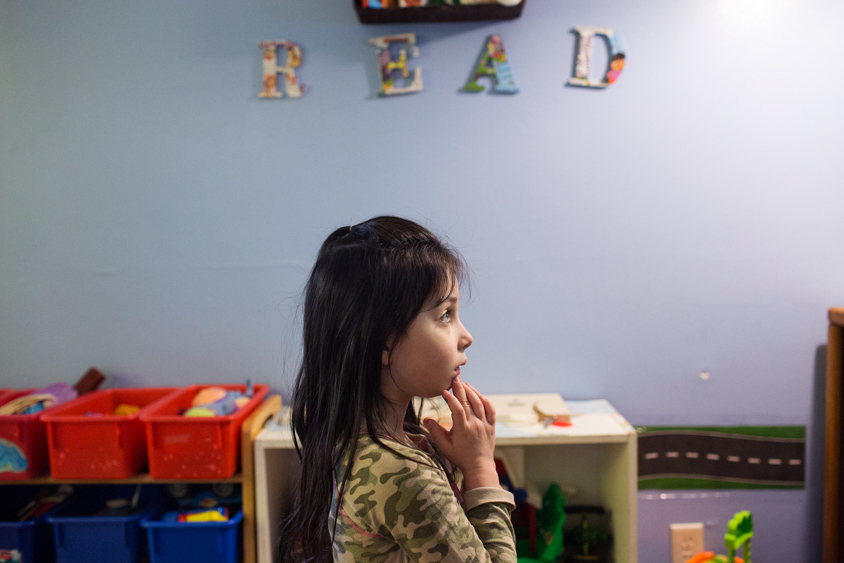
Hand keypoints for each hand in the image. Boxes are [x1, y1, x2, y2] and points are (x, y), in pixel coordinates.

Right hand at [423, 376, 499, 490]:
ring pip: (480, 403)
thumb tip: (426, 419)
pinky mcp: (491, 426)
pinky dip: (485, 400)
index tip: (444, 391)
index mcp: (463, 429)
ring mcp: (484, 424)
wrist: (479, 467)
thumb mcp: (445, 447)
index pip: (457, 408)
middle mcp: (475, 425)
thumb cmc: (460, 457)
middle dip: (460, 388)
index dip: (451, 398)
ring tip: (464, 384)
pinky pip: (490, 409)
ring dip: (472, 391)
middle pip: (468, 402)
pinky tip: (479, 394)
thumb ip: (435, 433)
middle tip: (455, 378)